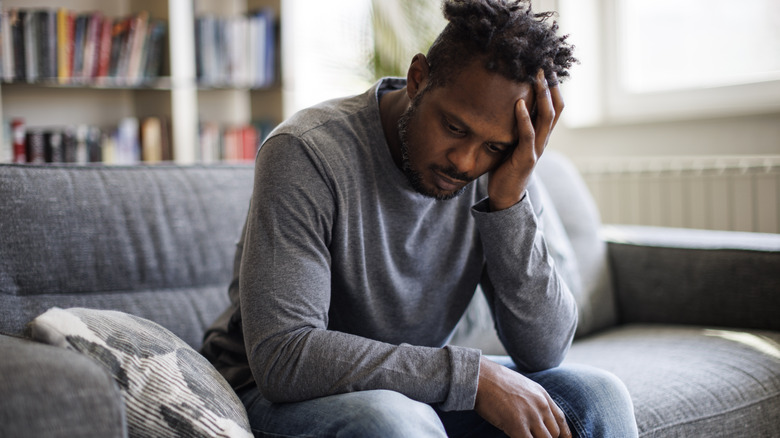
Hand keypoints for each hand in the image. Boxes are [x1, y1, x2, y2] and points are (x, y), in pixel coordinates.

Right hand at [475, 356, 570, 437]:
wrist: (479, 376)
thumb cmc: (493, 381)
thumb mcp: (520, 386)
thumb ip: (531, 400)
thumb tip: (534, 417)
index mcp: (542, 395)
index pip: (560, 419)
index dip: (564, 435)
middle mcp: (540, 405)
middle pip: (554, 433)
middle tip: (533, 436)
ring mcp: (530, 416)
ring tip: (523, 435)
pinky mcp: (518, 425)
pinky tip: (515, 437)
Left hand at [488, 69, 563, 210]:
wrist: (505, 195)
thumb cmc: (506, 166)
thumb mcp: (512, 140)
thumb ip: (514, 124)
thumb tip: (506, 101)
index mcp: (542, 134)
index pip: (555, 105)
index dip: (554, 85)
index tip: (546, 64)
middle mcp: (544, 139)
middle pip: (556, 107)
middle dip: (551, 84)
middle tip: (544, 62)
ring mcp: (537, 148)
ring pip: (547, 117)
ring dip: (543, 95)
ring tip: (536, 76)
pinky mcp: (526, 158)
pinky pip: (528, 135)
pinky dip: (524, 118)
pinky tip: (519, 103)